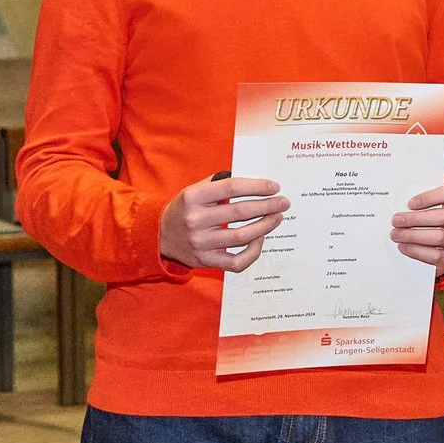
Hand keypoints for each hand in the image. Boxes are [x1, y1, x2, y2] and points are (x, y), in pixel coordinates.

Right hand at [159, 175, 288, 271]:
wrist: (159, 236)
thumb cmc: (185, 209)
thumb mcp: (195, 190)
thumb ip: (220, 183)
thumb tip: (255, 180)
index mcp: (193, 197)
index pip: (232, 187)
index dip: (257, 186)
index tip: (275, 186)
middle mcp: (195, 220)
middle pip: (240, 212)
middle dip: (268, 206)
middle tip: (284, 203)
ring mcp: (200, 243)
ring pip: (242, 236)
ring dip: (266, 226)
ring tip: (277, 217)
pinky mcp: (205, 261)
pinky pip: (237, 261)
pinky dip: (254, 251)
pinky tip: (260, 239)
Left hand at [391, 185, 443, 273]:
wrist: (440, 245)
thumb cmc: (430, 220)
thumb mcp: (427, 207)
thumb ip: (417, 204)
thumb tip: (395, 204)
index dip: (430, 198)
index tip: (410, 204)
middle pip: (443, 217)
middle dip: (415, 219)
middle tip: (396, 220)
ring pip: (440, 237)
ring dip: (413, 236)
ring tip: (396, 234)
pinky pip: (436, 255)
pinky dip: (417, 251)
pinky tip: (403, 246)